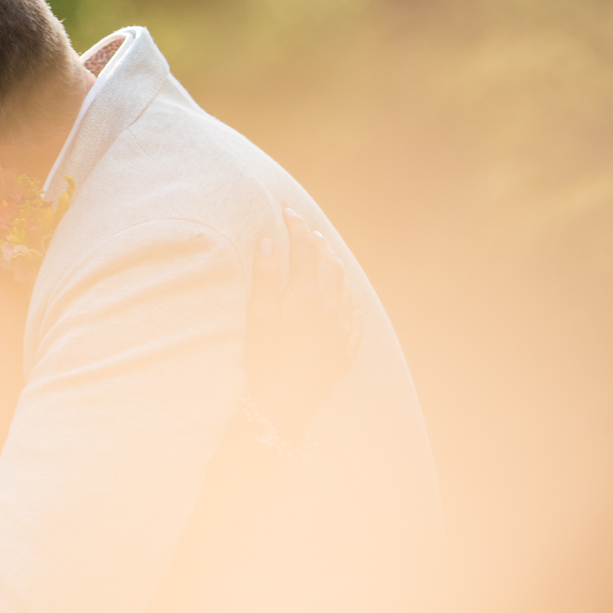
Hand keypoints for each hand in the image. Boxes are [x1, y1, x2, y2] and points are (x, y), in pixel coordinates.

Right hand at [246, 207, 363, 436]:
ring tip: (326, 256)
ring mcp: (341, 327)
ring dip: (334, 266)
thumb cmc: (265, 358)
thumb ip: (264, 276)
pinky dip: (348, 299)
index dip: (296, 226)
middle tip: (306, 231)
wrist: (285, 401)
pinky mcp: (345, 347)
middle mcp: (329, 306)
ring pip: (344, 286)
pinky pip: (354, 317)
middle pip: (328, 263)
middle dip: (317, 242)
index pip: (304, 249)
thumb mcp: (258, 315)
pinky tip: (345, 298)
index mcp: (306, 294)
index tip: (287, 211)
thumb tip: (267, 241)